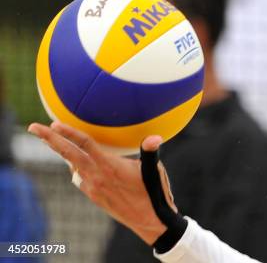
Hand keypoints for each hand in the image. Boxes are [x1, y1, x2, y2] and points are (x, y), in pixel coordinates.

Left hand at [28, 122, 173, 244]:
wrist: (148, 220)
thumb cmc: (153, 192)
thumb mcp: (154, 170)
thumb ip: (150, 152)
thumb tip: (156, 137)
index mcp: (110, 167)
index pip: (86, 145)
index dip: (69, 133)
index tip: (54, 124)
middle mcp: (96, 177)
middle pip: (68, 154)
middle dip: (49, 140)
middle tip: (33, 127)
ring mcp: (92, 187)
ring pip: (72, 166)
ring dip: (63, 153)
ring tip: (54, 141)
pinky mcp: (93, 196)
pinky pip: (79, 177)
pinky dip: (76, 167)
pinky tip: (80, 164)